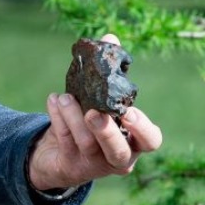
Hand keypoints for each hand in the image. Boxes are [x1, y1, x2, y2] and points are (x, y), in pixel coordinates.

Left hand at [27, 34, 161, 192]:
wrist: (60, 151)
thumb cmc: (90, 118)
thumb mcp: (100, 96)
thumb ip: (109, 70)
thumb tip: (110, 38)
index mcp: (134, 139)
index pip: (150, 141)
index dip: (142, 129)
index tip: (128, 112)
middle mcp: (119, 157)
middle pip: (119, 153)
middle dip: (106, 133)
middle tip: (93, 114)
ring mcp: (94, 164)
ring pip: (86, 144)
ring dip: (73, 117)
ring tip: (64, 97)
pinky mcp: (71, 166)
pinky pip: (65, 141)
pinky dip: (58, 119)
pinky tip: (53, 101)